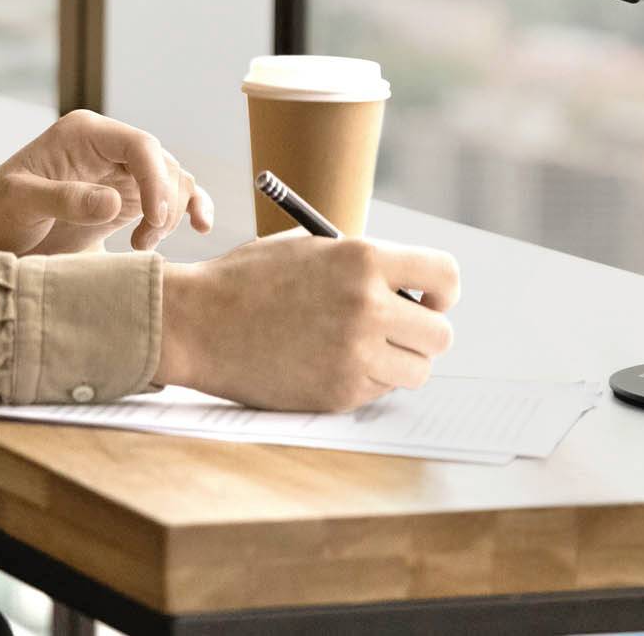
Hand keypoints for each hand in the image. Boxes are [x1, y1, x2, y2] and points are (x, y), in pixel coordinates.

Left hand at [0, 108, 215, 255]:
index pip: (139, 145)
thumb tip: (115, 201)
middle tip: (143, 242)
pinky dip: (186, 208)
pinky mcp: (127, 195)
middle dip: (164, 203)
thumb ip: (65, 198)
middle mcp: (108, 146)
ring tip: (143, 246)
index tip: (155, 219)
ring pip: (171, 180)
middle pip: (162, 163)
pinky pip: (168, 196)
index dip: (156, 179)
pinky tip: (199, 227)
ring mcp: (120, 170)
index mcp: (84, 134)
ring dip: (171, 213)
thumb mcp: (21, 202)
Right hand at [154, 233, 459, 410]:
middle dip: (422, 332)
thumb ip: (360, 265)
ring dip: (397, 361)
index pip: (445, 275)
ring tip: (359, 348)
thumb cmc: (248, 280)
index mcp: (363, 260)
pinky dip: (363, 381)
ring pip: (417, 370)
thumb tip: (405, 287)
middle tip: (395, 329)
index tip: (428, 298)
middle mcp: (367, 307)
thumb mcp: (308, 250)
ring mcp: (355, 356)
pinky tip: (326, 363)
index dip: (442, 290)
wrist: (198, 322)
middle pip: (440, 334)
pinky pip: (378, 391)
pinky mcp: (339, 394)